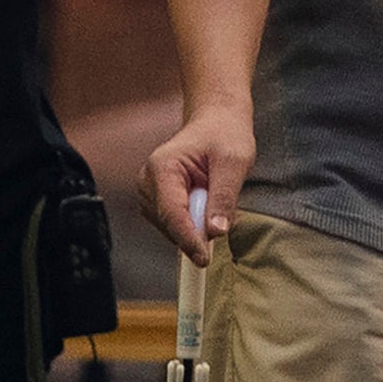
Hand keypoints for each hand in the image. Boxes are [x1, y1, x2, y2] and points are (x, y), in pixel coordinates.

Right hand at [147, 102, 254, 259]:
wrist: (216, 122)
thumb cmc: (224, 135)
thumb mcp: (234, 161)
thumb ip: (224, 197)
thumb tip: (215, 232)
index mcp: (162, 167)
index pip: (172, 213)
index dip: (188, 238)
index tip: (203, 259)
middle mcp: (148, 181)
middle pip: (169, 224)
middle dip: (196, 228)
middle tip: (222, 205)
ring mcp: (150, 193)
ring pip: (172, 228)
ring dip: (196, 224)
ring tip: (213, 193)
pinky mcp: (157, 202)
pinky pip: (175, 225)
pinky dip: (193, 222)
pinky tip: (205, 202)